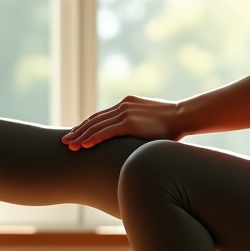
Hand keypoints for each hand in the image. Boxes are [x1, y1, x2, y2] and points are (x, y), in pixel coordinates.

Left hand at [62, 96, 182, 149]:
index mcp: (127, 104)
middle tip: (65, 141)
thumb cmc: (172, 123)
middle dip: (79, 131)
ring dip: (81, 136)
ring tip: (69, 146)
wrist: (184, 116)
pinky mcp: (129, 122)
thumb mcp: (151, 121)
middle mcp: (123, 106)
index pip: (101, 116)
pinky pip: (106, 132)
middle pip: (95, 120)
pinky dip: (93, 138)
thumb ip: (140, 126)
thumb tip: (137, 138)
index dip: (87, 126)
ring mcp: (125, 113)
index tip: (77, 134)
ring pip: (96, 126)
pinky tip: (84, 145)